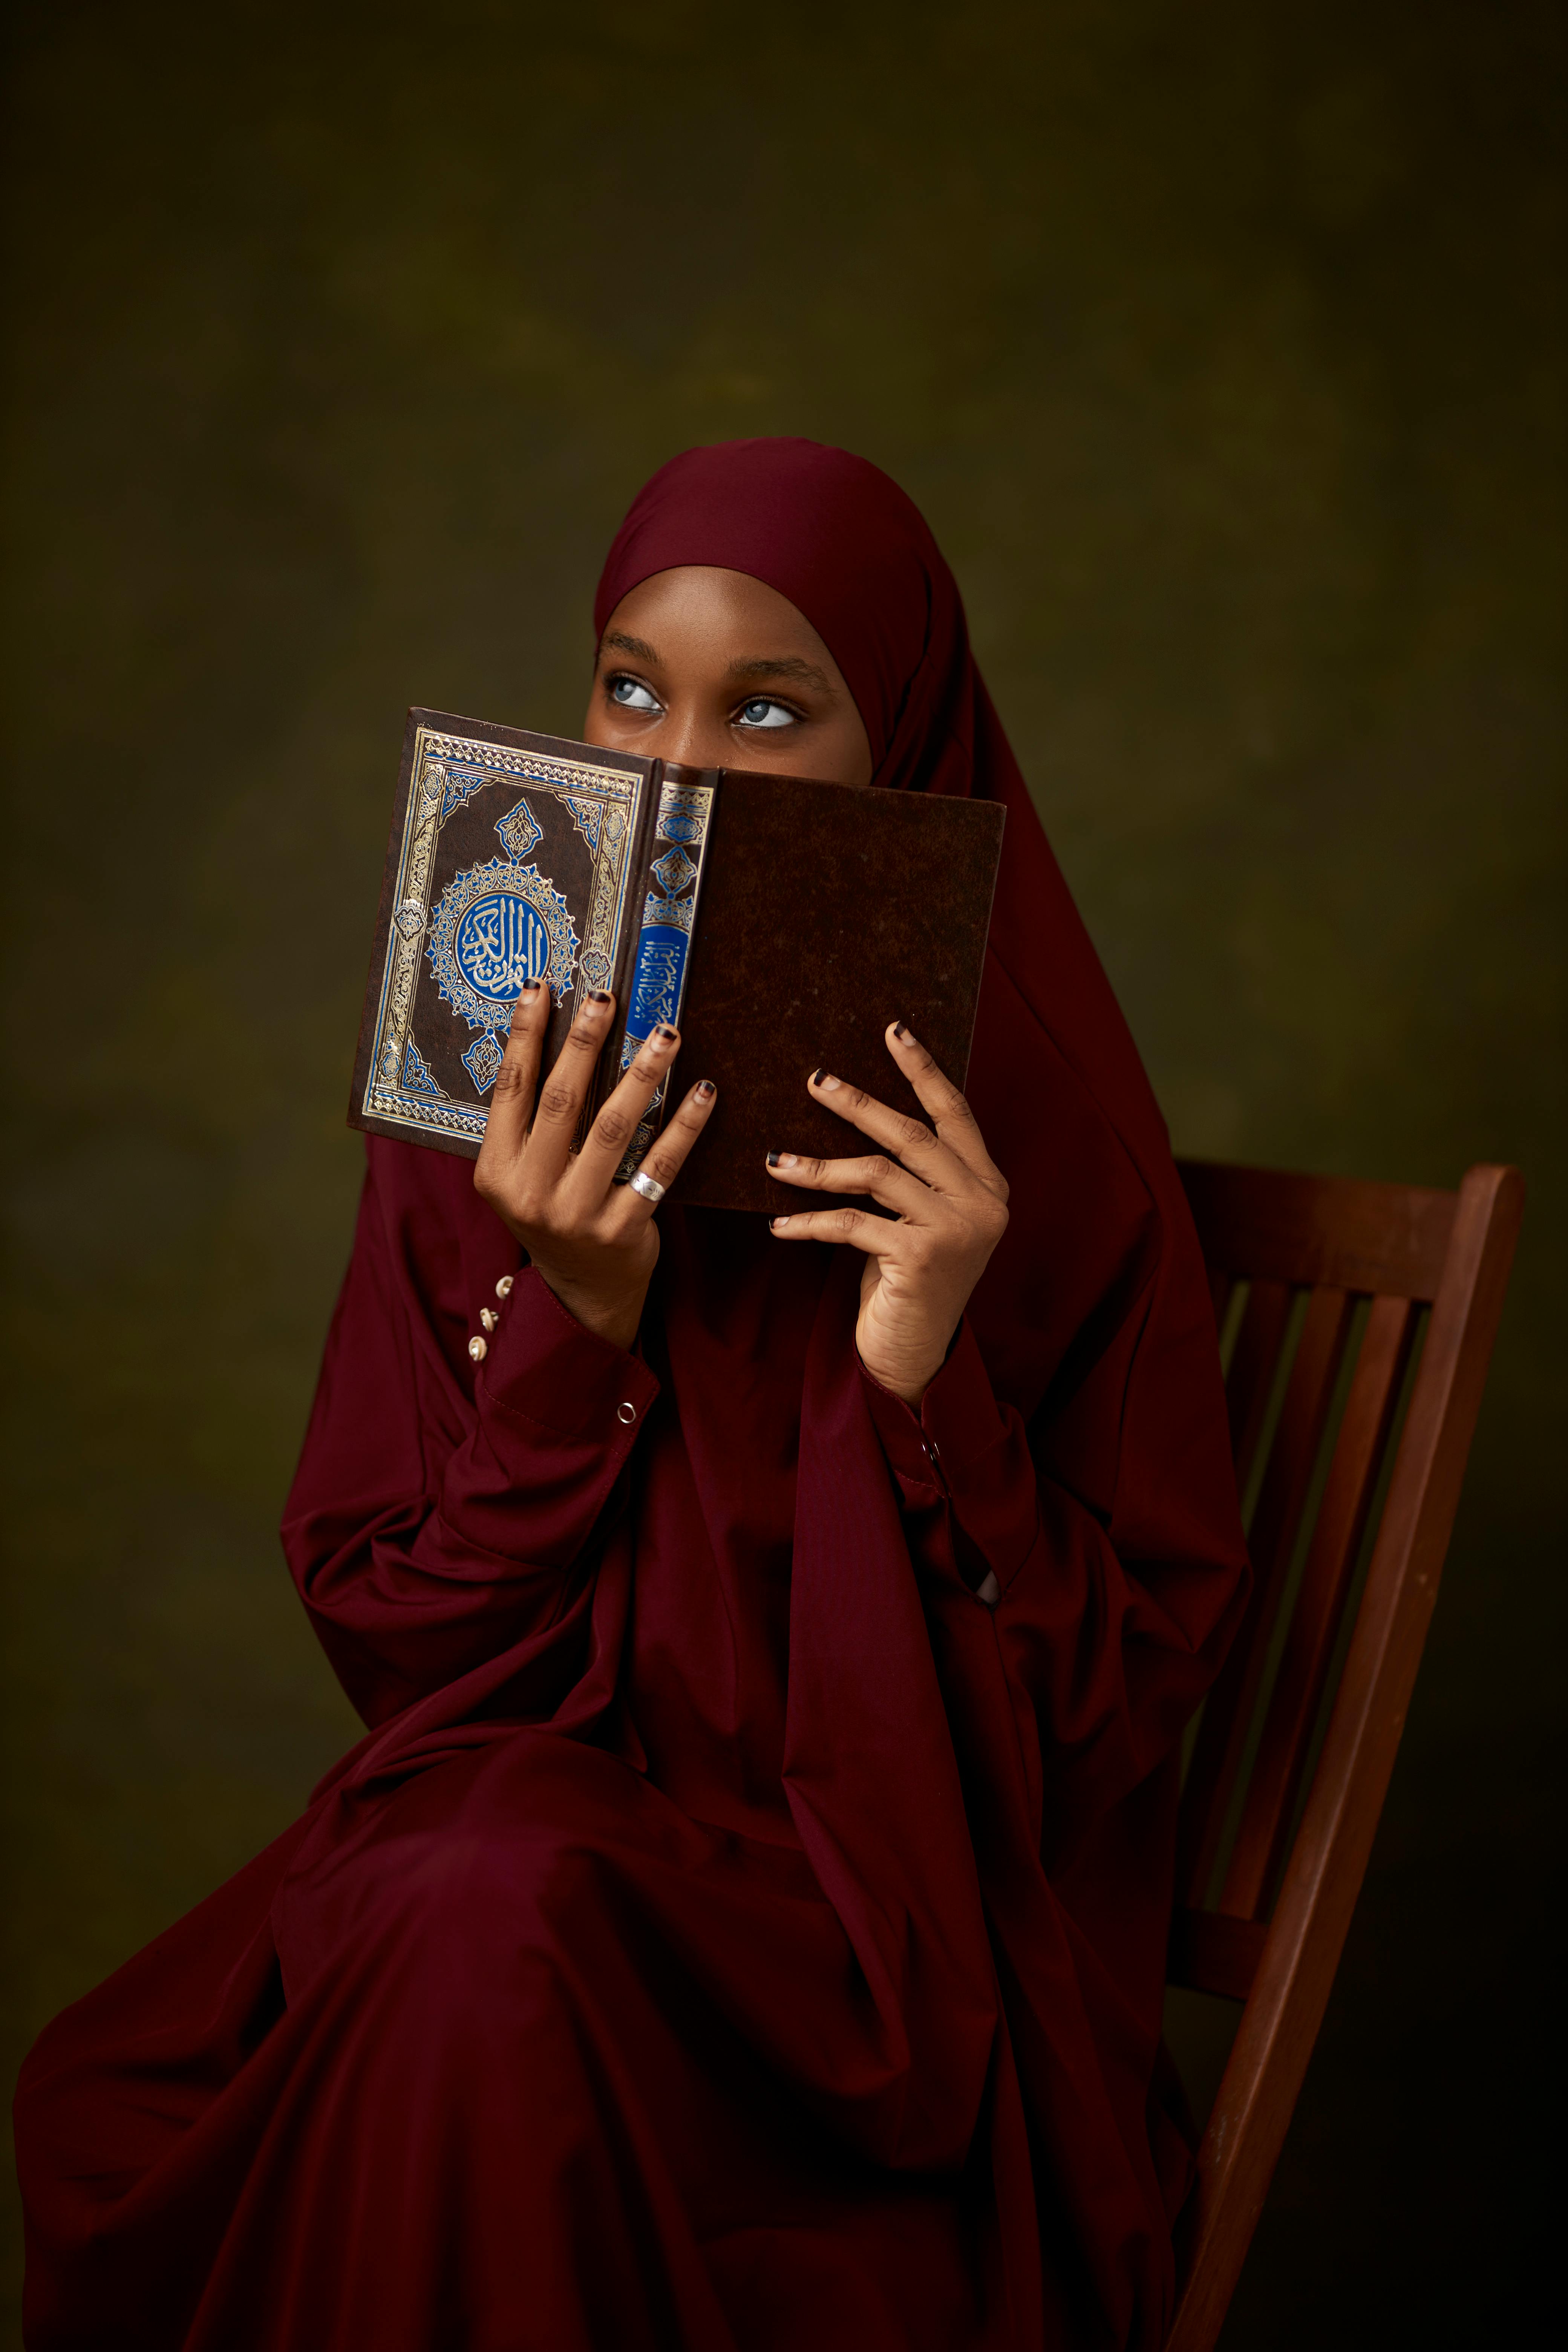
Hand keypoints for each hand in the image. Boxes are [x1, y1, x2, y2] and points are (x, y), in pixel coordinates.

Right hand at [474, 980, 716, 1349]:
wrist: (581, 1293)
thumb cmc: (553, 1212)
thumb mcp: (522, 1174)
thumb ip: (530, 1123)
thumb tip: (554, 1036)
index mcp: (496, 1171)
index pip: (511, 1089)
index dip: (527, 1036)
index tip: (542, 988)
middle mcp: (530, 1192)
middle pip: (561, 1101)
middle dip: (587, 1043)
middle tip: (608, 997)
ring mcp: (576, 1213)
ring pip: (613, 1128)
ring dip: (642, 1074)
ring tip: (666, 1033)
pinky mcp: (622, 1229)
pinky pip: (659, 1166)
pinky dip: (684, 1125)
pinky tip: (702, 1091)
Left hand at [766, 1026, 1008, 1404]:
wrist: (913, 1356)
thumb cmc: (906, 1283)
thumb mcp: (916, 1221)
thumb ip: (911, 1176)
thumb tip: (855, 1110)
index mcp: (987, 1184)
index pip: (954, 1113)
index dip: (923, 1069)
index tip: (892, 1028)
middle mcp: (983, 1202)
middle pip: (912, 1134)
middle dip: (859, 1103)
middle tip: (814, 1080)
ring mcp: (958, 1229)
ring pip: (878, 1174)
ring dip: (819, 1164)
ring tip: (774, 1160)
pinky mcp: (924, 1258)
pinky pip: (853, 1223)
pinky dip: (810, 1221)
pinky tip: (779, 1223)